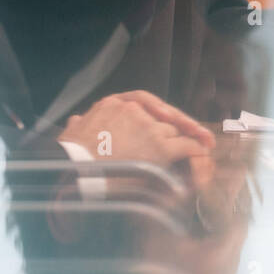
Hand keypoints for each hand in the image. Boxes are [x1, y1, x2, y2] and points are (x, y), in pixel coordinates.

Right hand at [59, 89, 214, 165]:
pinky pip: (186, 145)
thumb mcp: (70, 131)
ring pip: (174, 132)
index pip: (143, 101)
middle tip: (194, 135)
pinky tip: (204, 152)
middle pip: (162, 119)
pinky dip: (197, 148)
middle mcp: (133, 110)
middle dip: (174, 129)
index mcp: (112, 103)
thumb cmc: (69, 157)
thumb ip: (79, 123)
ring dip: (184, 141)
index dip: (160, 111)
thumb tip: (76, 121)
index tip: (171, 118)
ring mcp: (147, 127)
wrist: (76, 172)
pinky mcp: (159, 147)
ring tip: (201, 147)